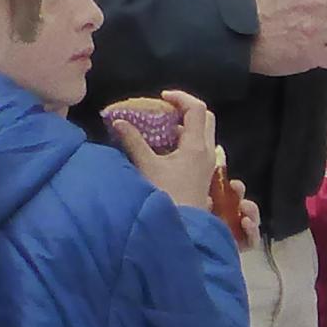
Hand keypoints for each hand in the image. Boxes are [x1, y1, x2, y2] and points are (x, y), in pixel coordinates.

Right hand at [102, 91, 222, 206]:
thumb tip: (118, 122)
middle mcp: (208, 152)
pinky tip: (165, 149)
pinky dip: (185, 140)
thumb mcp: (146, 166)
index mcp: (197, 146)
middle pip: (204, 118)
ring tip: (161, 129)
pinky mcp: (203, 174)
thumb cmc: (166, 197)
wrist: (183, 229)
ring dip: (184, 126)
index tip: (162, 98)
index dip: (180, 97)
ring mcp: (208, 164)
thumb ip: (133, 141)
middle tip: (164, 111)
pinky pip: (199, 148)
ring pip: (203, 133)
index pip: (197, 108)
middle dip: (185, 109)